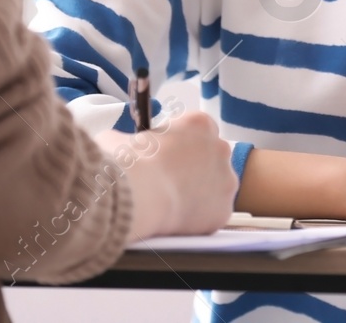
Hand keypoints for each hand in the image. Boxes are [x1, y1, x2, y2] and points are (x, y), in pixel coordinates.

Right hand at [95, 111, 238, 242]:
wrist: (137, 194)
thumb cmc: (125, 162)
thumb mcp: (119, 139)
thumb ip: (131, 140)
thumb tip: (123, 147)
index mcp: (199, 123)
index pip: (198, 130)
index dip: (181, 144)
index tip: (165, 156)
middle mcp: (220, 148)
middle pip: (211, 157)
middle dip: (193, 169)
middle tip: (168, 183)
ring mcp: (226, 180)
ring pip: (216, 187)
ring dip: (199, 194)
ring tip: (170, 205)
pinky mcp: (223, 211)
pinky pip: (212, 215)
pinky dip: (198, 219)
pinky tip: (177, 221)